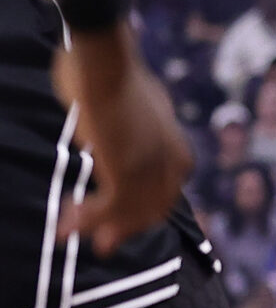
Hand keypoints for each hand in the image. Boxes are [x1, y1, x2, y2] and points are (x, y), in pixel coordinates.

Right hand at [55, 29, 190, 253]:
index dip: (138, 215)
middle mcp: (172, 163)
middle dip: (121, 229)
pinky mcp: (128, 170)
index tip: (115, 224)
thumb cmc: (111, 75)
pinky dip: (86, 220)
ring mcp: (152, 168)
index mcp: (177, 151)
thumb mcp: (136, 110)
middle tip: (98, 245)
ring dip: (95, 226)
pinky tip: (65, 224)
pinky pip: (109, 208)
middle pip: (150, 211)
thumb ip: (136, 131)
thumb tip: (119, 134)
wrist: (106, 62)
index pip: (164, 197)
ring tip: (66, 233)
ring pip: (127, 214)